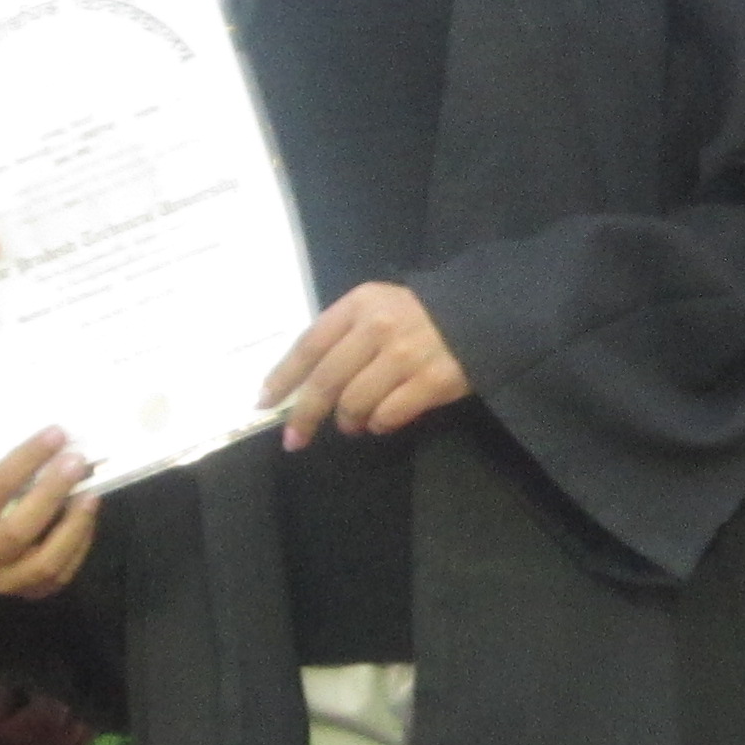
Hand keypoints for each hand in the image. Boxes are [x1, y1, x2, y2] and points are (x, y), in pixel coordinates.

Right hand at [0, 428, 99, 598]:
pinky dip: (79, 543)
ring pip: (45, 561)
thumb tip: (61, 443)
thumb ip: (15, 473)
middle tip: (76, 463)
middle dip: (51, 493)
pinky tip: (87, 517)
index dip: (27, 459)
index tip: (56, 434)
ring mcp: (4, 582)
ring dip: (73, 525)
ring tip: (90, 495)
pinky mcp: (31, 594)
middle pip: (17, 529)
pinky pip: (62, 573)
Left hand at [265, 284, 466, 450]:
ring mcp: (407, 355)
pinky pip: (388, 416)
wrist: (480, 314)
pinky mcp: (433, 382)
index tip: (264, 402)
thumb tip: (303, 385)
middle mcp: (379, 327)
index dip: (283, 377)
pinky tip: (381, 421)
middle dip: (305, 415)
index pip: (309, 344)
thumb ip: (342, 335)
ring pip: (355, 403)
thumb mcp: (376, 308)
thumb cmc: (418, 316)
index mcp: (359, 304)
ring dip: (348, 421)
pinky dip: (378, 424)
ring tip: (353, 423)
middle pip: (326, 380)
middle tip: (295, 440)